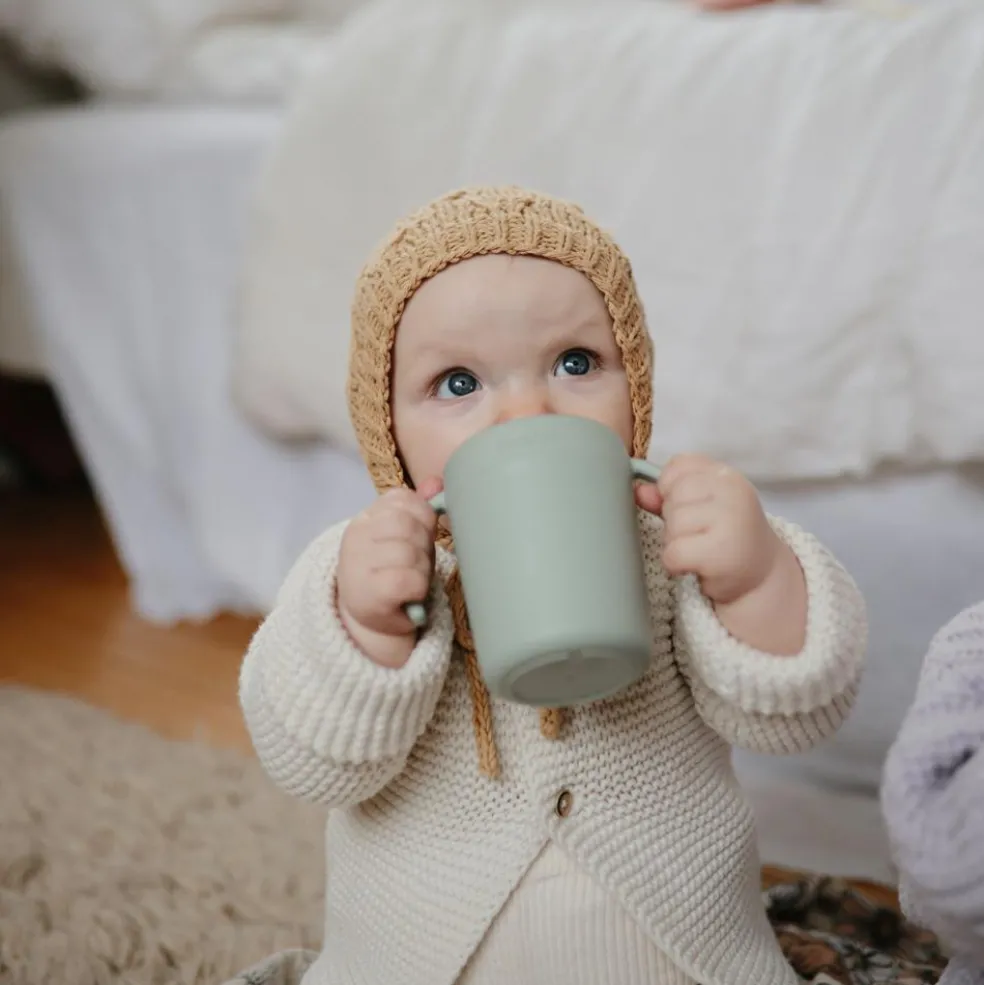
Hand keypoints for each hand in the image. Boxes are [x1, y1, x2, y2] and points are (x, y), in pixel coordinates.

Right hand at [337, 478, 440, 667]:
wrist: (369, 620)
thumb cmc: (392, 572)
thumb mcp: (405, 538)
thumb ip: (419, 509)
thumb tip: (437, 483)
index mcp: (365, 518)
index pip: (403, 499)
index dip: (423, 518)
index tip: (420, 538)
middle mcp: (356, 537)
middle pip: (407, 525)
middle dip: (424, 545)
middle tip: (418, 563)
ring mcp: (358, 565)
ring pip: (409, 552)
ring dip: (422, 569)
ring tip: (413, 580)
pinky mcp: (369, 593)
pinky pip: (408, 580)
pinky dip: (418, 588)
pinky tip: (410, 595)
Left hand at [636, 454, 806, 653]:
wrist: (762, 575)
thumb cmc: (726, 536)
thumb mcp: (701, 508)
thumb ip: (668, 496)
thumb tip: (639, 491)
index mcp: (726, 475)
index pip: (678, 465)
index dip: (671, 488)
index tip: (689, 507)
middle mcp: (732, 491)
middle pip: (672, 496)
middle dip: (673, 519)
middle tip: (697, 534)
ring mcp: (729, 520)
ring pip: (672, 525)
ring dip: (675, 542)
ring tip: (698, 549)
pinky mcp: (720, 551)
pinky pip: (673, 552)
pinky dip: (675, 564)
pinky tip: (695, 566)